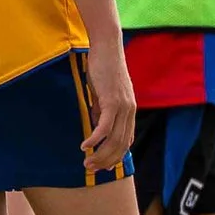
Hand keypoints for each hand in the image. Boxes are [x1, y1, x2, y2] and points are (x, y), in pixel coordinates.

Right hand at [82, 47, 134, 171]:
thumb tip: (96, 125)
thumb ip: (102, 109)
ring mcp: (122, 106)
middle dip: (106, 161)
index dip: (115, 157)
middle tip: (91, 169)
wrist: (107, 46)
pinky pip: (104, 126)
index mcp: (129, 111)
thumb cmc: (103, 67)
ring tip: (86, 162)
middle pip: (120, 145)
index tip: (103, 167)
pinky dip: (95, 139)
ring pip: (113, 139)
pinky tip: (85, 146)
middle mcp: (129, 111)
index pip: (125, 142)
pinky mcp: (112, 100)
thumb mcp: (104, 92)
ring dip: (99, 154)